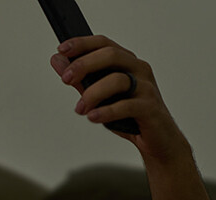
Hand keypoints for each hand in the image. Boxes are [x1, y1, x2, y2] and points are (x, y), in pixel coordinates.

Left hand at [50, 35, 190, 163]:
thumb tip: (58, 61)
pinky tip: (93, 116)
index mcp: (126, 63)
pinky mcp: (150, 108)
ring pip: (117, 80)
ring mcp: (146, 88)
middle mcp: (138, 70)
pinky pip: (126, 106)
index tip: (62, 49)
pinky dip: (106, 111)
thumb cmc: (129, 116)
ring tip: (80, 109)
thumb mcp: (98, 96)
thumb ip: (79, 79)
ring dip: (92, 93)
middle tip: (66, 79)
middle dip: (84, 65)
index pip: (103, 43)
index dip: (82, 44)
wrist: (157, 141)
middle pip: (111, 55)